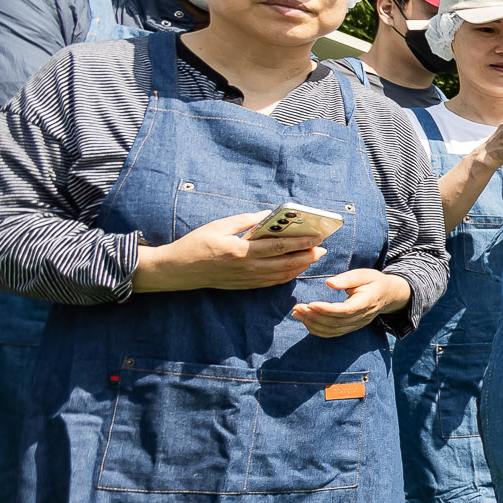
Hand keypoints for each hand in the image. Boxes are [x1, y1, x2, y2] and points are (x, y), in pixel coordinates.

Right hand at [133, 211, 324, 293]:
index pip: (279, 246)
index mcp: (242, 250)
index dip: (301, 242)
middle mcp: (247, 267)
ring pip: (281, 275)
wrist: (179, 270)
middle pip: (285, 263)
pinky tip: (295, 269)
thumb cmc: (197, 243)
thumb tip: (269, 216)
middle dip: (307, 255)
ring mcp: (247, 279)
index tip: (317, 237)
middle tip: (323, 248)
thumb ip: (246, 221)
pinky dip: (287, 276)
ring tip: (314, 257)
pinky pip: (271, 283)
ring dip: (300, 267)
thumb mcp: (219, 226)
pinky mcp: (245, 286)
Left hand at [292, 269, 410, 337]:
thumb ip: (348, 278)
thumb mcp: (365, 274)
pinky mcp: (351, 327)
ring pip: (333, 330)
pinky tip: (306, 321)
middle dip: (314, 316)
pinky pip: (333, 333)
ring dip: (313, 324)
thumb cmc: (374, 282)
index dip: (327, 309)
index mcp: (366, 303)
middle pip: (336, 322)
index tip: (310, 303)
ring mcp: (357, 325)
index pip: (345, 310)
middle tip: (297, 307)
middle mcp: (362, 317)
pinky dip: (317, 330)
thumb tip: (329, 283)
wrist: (388, 295)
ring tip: (297, 314)